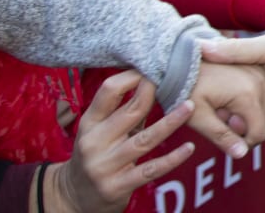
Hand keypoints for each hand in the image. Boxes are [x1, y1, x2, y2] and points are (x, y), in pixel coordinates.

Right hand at [48, 71, 195, 212]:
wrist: (74, 197)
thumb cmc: (97, 154)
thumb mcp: (101, 131)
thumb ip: (125, 112)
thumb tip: (154, 81)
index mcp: (89, 123)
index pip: (108, 92)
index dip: (133, 77)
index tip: (154, 68)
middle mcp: (94, 142)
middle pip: (129, 111)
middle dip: (155, 94)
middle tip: (180, 79)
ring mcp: (105, 166)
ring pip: (144, 139)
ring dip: (171, 122)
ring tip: (190, 106)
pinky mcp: (118, 186)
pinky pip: (151, 169)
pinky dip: (172, 158)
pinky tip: (190, 148)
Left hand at [188, 61, 264, 158]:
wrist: (181, 59)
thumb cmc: (185, 88)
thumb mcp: (198, 116)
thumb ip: (221, 136)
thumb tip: (241, 154)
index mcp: (247, 95)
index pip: (260, 133)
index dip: (244, 143)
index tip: (227, 140)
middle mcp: (261, 82)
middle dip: (251, 129)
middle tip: (226, 124)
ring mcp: (263, 73)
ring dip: (258, 117)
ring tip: (231, 112)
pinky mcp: (262, 68)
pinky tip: (245, 105)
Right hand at [201, 35, 264, 144]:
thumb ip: (238, 50)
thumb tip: (201, 47)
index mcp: (253, 72)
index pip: (220, 80)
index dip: (208, 82)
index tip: (193, 82)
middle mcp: (255, 94)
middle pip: (224, 106)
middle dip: (217, 105)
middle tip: (202, 102)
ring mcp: (263, 115)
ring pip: (234, 125)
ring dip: (231, 121)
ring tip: (227, 113)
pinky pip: (250, 140)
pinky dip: (246, 135)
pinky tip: (241, 125)